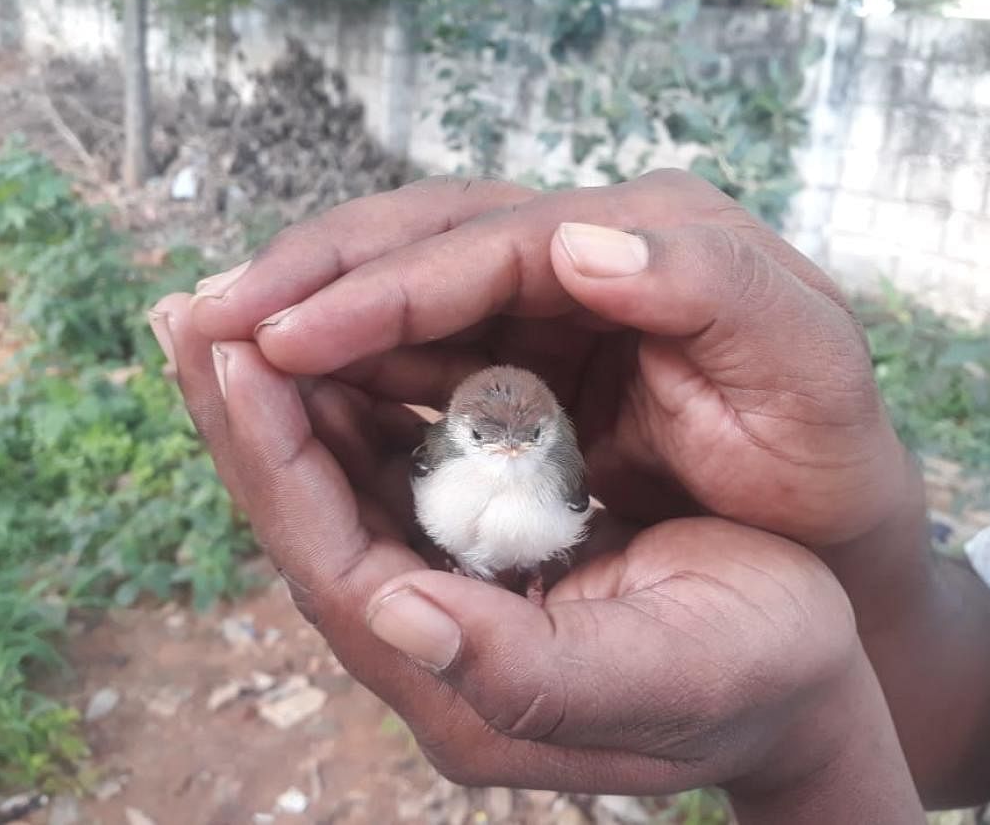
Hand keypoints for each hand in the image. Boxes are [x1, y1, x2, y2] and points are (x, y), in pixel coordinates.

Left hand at [151, 294, 921, 821]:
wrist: (798, 681)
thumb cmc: (752, 675)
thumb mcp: (657, 679)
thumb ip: (524, 671)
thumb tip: (390, 615)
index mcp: (456, 674)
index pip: (327, 554)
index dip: (276, 452)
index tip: (231, 347)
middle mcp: (430, 631)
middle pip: (308, 510)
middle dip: (249, 409)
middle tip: (191, 308)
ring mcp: (449, 582)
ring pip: (340, 477)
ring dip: (288, 392)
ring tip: (233, 307)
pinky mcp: (480, 543)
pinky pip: (392, 462)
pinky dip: (355, 395)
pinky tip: (329, 340)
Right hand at [188, 171, 915, 545]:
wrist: (837, 520)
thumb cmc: (828, 456)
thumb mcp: (808, 370)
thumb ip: (711, 290)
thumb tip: (580, 241)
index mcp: (652, 235)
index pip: (488, 244)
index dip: (381, 287)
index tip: (282, 331)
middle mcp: (592, 250)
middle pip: (427, 243)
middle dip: (315, 281)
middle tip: (207, 318)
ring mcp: (557, 303)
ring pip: (411, 291)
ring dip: (318, 317)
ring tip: (222, 344)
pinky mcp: (537, 357)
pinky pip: (428, 350)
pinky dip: (358, 366)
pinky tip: (297, 388)